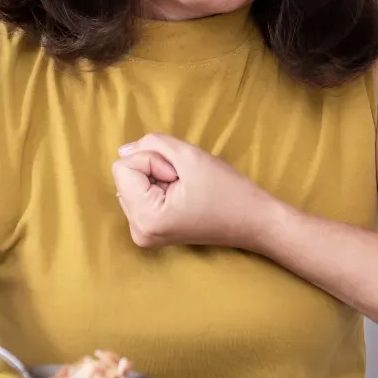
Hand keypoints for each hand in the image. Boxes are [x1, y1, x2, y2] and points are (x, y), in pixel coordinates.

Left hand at [112, 134, 276, 250]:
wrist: (254, 221)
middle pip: (126, 177)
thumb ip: (152, 144)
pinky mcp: (152, 231)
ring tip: (187, 190)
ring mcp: (144, 234)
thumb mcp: (189, 155)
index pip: (123, 167)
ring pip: (133, 184)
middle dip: (155, 170)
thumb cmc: (228, 190)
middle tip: (187, 183)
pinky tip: (183, 197)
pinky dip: (160, 189)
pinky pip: (141, 196)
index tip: (181, 176)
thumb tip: (124, 149)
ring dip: (158, 178)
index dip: (155, 161)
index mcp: (145, 218)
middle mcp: (138, 231)